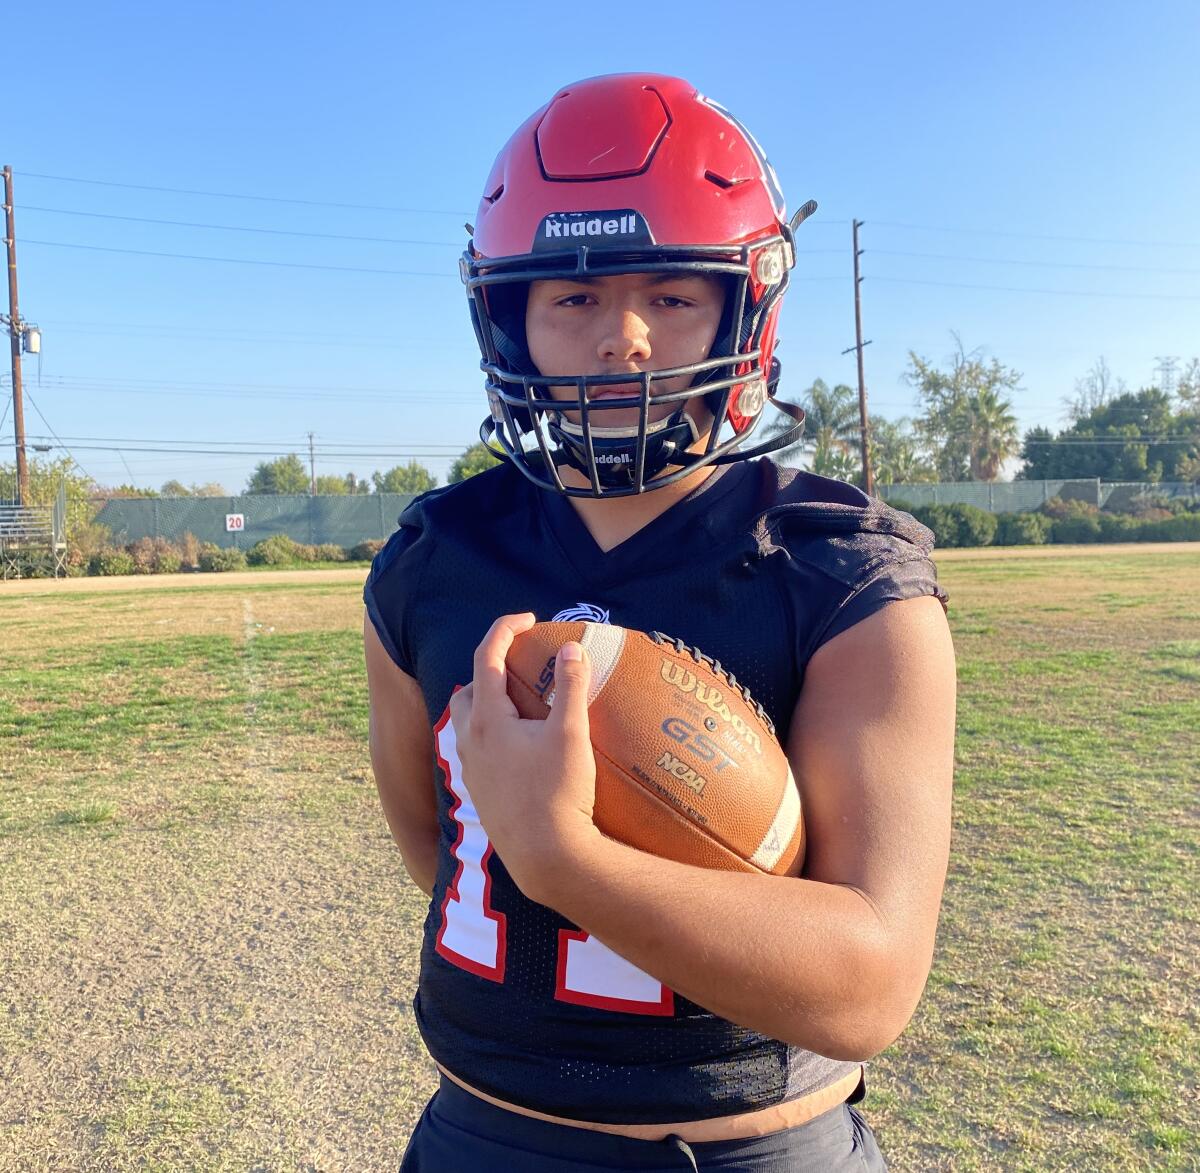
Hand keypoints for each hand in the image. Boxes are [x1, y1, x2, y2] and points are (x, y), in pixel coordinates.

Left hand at [448, 613, 600, 902]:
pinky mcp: (481, 795)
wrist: (547, 859)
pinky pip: (476, 751)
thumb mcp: (572, 734)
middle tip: (523, 666)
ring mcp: (471, 772)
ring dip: (487, 704)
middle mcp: (469, 743)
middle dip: (490, 670)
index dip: (505, 630)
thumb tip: (571, 648)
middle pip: (468, 691)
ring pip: (467, 724)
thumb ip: (572, 686)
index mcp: (487, 720)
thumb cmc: (559, 794)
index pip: (486, 658)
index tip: (529, 619)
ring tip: (521, 704)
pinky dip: (491, 735)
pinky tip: (520, 747)